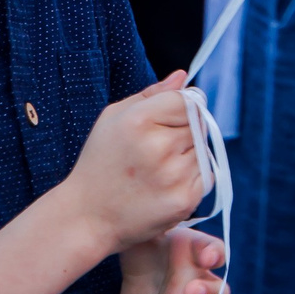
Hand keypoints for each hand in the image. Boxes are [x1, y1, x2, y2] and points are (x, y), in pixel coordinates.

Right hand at [67, 72, 205, 256]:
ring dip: (188, 155)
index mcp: (139, 121)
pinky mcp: (184, 200)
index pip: (187, 100)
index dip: (180, 108)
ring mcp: (173, 176)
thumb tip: (182, 76)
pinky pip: (207, 175)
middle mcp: (158, 147)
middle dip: (183, 132)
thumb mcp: (113, 118)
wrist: (87, 217)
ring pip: (204, 150)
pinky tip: (166, 184)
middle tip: (157, 148)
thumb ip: (151, 94)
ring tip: (158, 168)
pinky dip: (193, 177)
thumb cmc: (100, 163)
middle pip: (198, 124)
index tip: (167, 120)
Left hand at [118, 225, 228, 293]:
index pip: (217, 253)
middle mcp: (198, 285)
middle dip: (208, 293)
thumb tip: (156, 201)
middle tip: (190, 288)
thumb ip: (156, 220)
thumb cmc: (145, 246)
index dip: (216, 256)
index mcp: (197, 255)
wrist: (129, 276)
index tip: (207, 256)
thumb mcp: (147, 229)